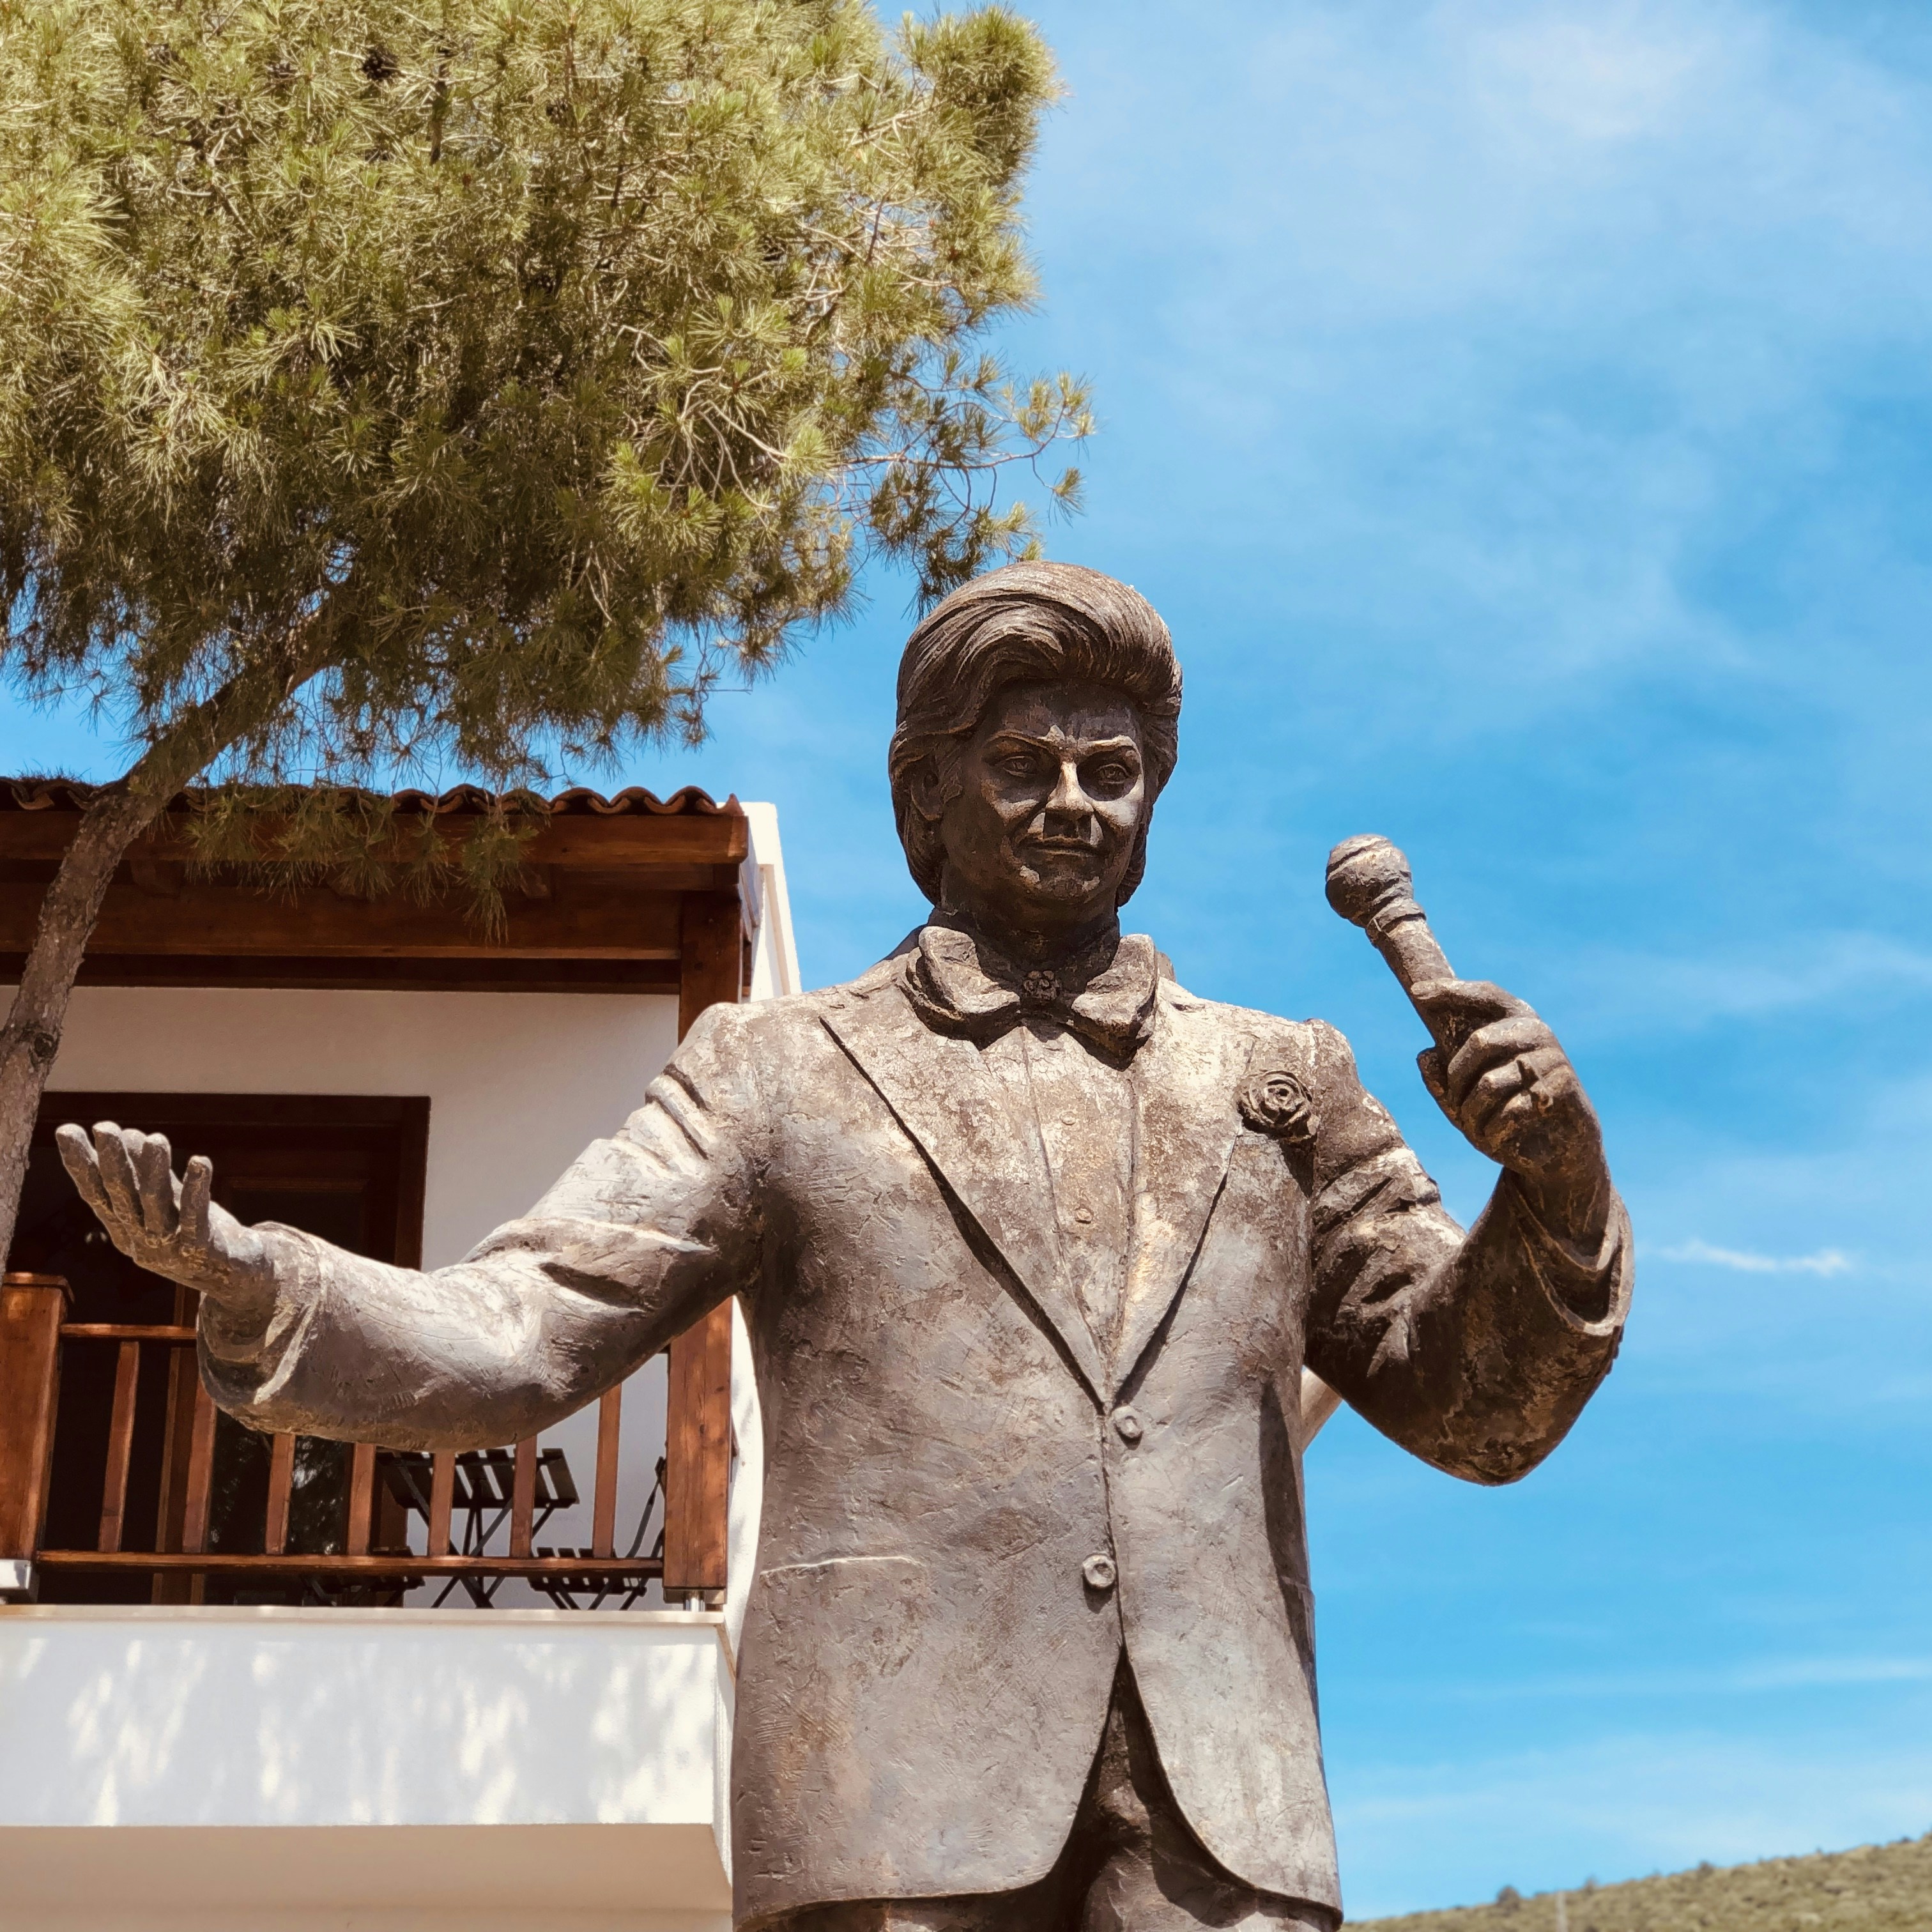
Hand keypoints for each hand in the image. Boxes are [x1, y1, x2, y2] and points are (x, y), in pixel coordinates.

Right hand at [56, 1122, 275, 1316]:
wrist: (234, 1277)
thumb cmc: (193, 1234)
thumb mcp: (165, 1205)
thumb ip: (148, 1174)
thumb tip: (129, 1133)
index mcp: (124, 1228)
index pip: (96, 1192)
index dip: (80, 1164)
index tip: (66, 1130)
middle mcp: (140, 1238)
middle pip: (122, 1196)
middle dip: (112, 1160)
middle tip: (104, 1127)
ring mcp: (168, 1245)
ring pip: (156, 1204)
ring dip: (154, 1170)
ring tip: (156, 1138)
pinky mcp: (201, 1247)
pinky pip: (195, 1216)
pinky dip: (196, 1189)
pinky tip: (200, 1161)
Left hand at [1409, 980, 1611, 1248]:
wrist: (1557, 1153)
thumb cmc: (1505, 1116)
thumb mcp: (1466, 1101)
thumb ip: (1443, 1081)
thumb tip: (1425, 1055)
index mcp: (1515, 1023)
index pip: (1485, 994)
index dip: (1452, 991)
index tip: (1416, 994)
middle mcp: (1536, 1033)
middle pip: (1480, 1042)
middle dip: (1457, 1079)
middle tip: (1454, 1104)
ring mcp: (1553, 1058)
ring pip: (1491, 1084)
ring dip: (1472, 1113)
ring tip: (1474, 1128)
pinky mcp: (1564, 1088)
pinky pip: (1513, 1110)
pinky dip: (1494, 1130)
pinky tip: (1497, 1137)